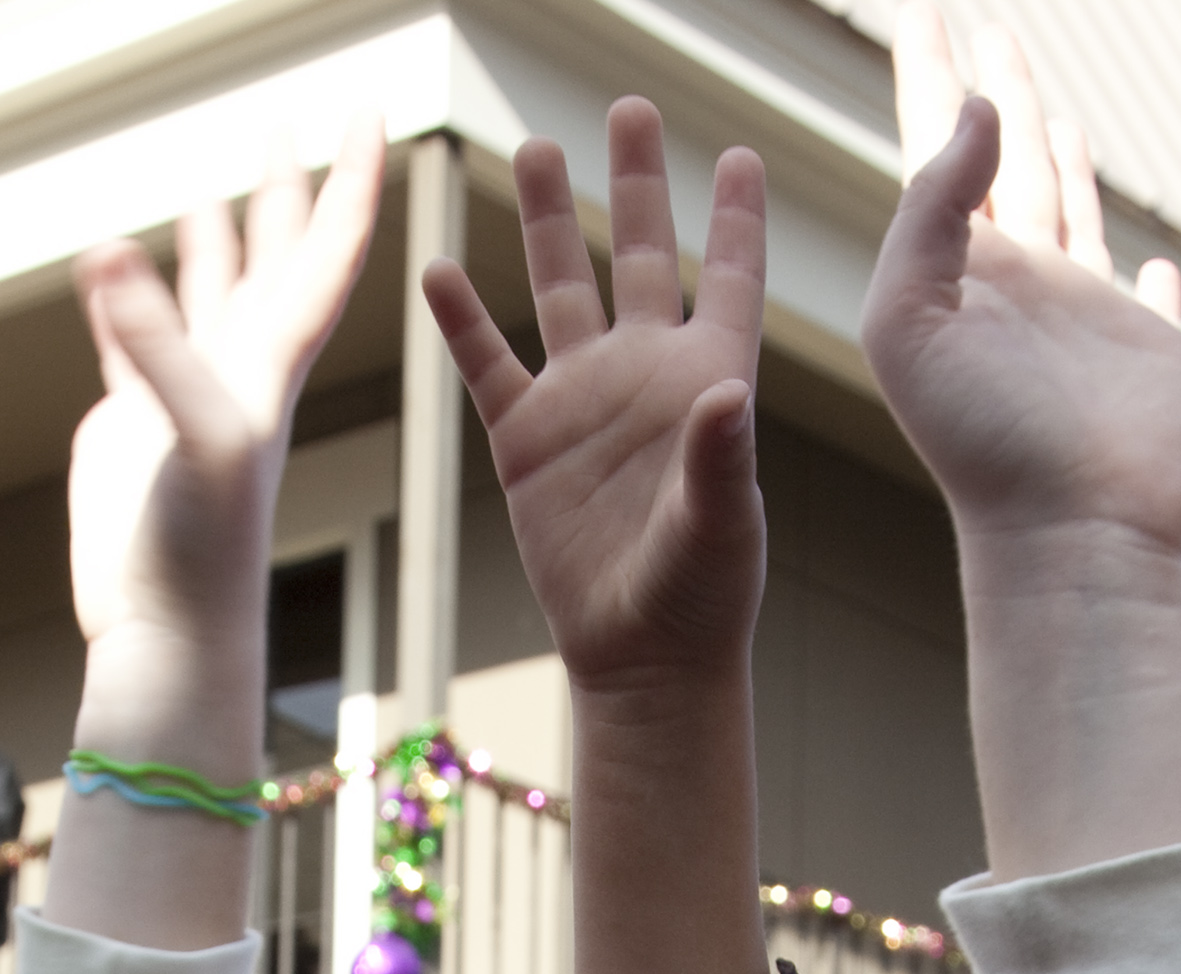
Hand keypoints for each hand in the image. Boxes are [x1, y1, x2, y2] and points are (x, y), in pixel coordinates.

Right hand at [66, 119, 384, 665]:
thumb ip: (155, 344)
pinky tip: (111, 264)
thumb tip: (107, 252)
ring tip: (217, 181)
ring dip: (217, 239)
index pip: (326, 248)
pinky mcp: (134, 422)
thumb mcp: (192, 436)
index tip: (363, 108)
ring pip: (209, 293)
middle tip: (284, 120)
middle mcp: (242, 367)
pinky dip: (127, 295)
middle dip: (284, 189)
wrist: (165, 630)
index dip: (347, 177)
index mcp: (275, 359)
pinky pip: (134, 337)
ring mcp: (189, 393)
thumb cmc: (202, 552)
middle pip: (274, 256)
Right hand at [423, 104, 768, 701]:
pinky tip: (439, 266)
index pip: (730, 279)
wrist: (640, 659)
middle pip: (642, 255)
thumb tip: (724, 394)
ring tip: (536, 146)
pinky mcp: (527, 440)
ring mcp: (583, 401)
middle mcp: (647, 374)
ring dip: (549, 220)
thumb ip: (721, 455)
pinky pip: (487, 364)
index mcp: (711, 381)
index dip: (738, 220)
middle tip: (631, 107)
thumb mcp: (722, 525)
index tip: (742, 154)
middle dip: (637, 183)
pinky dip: (463, 320)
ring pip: (561, 287)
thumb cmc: (704, 596)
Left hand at [867, 10, 1180, 560]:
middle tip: (989, 22)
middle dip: (995, 89)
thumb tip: (975, 109)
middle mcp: (1015, 282)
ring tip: (1049, 107)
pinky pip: (1147, 297)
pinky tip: (1152, 258)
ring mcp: (1082, 315)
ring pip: (1070, 209)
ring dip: (1059, 155)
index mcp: (952, 269)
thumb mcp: (909, 318)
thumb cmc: (977, 440)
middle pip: (1003, 160)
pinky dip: (1150, 274)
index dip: (931, 75)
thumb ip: (931, 210)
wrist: (1066, 531)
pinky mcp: (1145, 348)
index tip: (926, 10)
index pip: (935, 147)